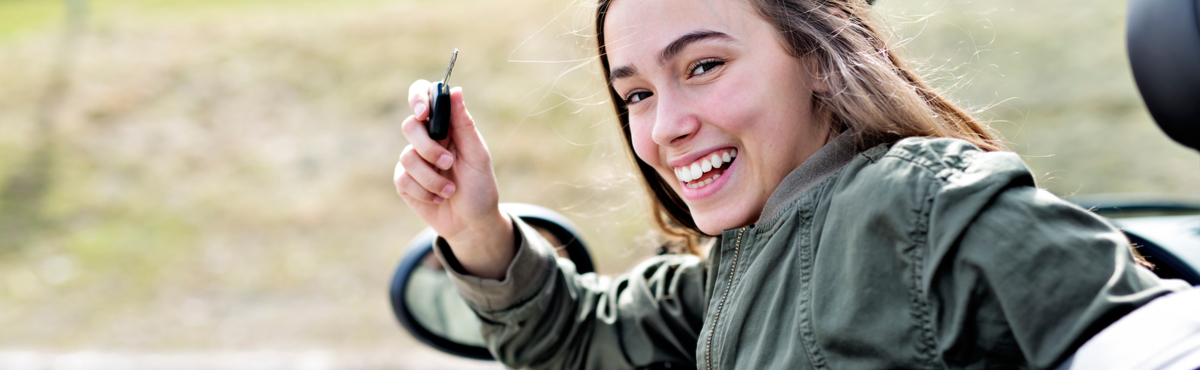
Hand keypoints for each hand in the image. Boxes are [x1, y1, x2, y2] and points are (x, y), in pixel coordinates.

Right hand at [394, 80, 513, 278]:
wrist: (472, 222)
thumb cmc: (480, 187)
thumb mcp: (478, 156)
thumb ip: (464, 124)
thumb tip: (455, 90)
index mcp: (446, 127)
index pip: (424, 97)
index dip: (418, 98)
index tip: (423, 113)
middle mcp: (427, 139)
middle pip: (410, 126)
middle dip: (428, 148)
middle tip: (448, 163)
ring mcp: (413, 160)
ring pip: (407, 157)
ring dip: (432, 178)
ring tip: (451, 190)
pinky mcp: (404, 181)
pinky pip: (403, 179)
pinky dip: (425, 191)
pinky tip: (439, 198)